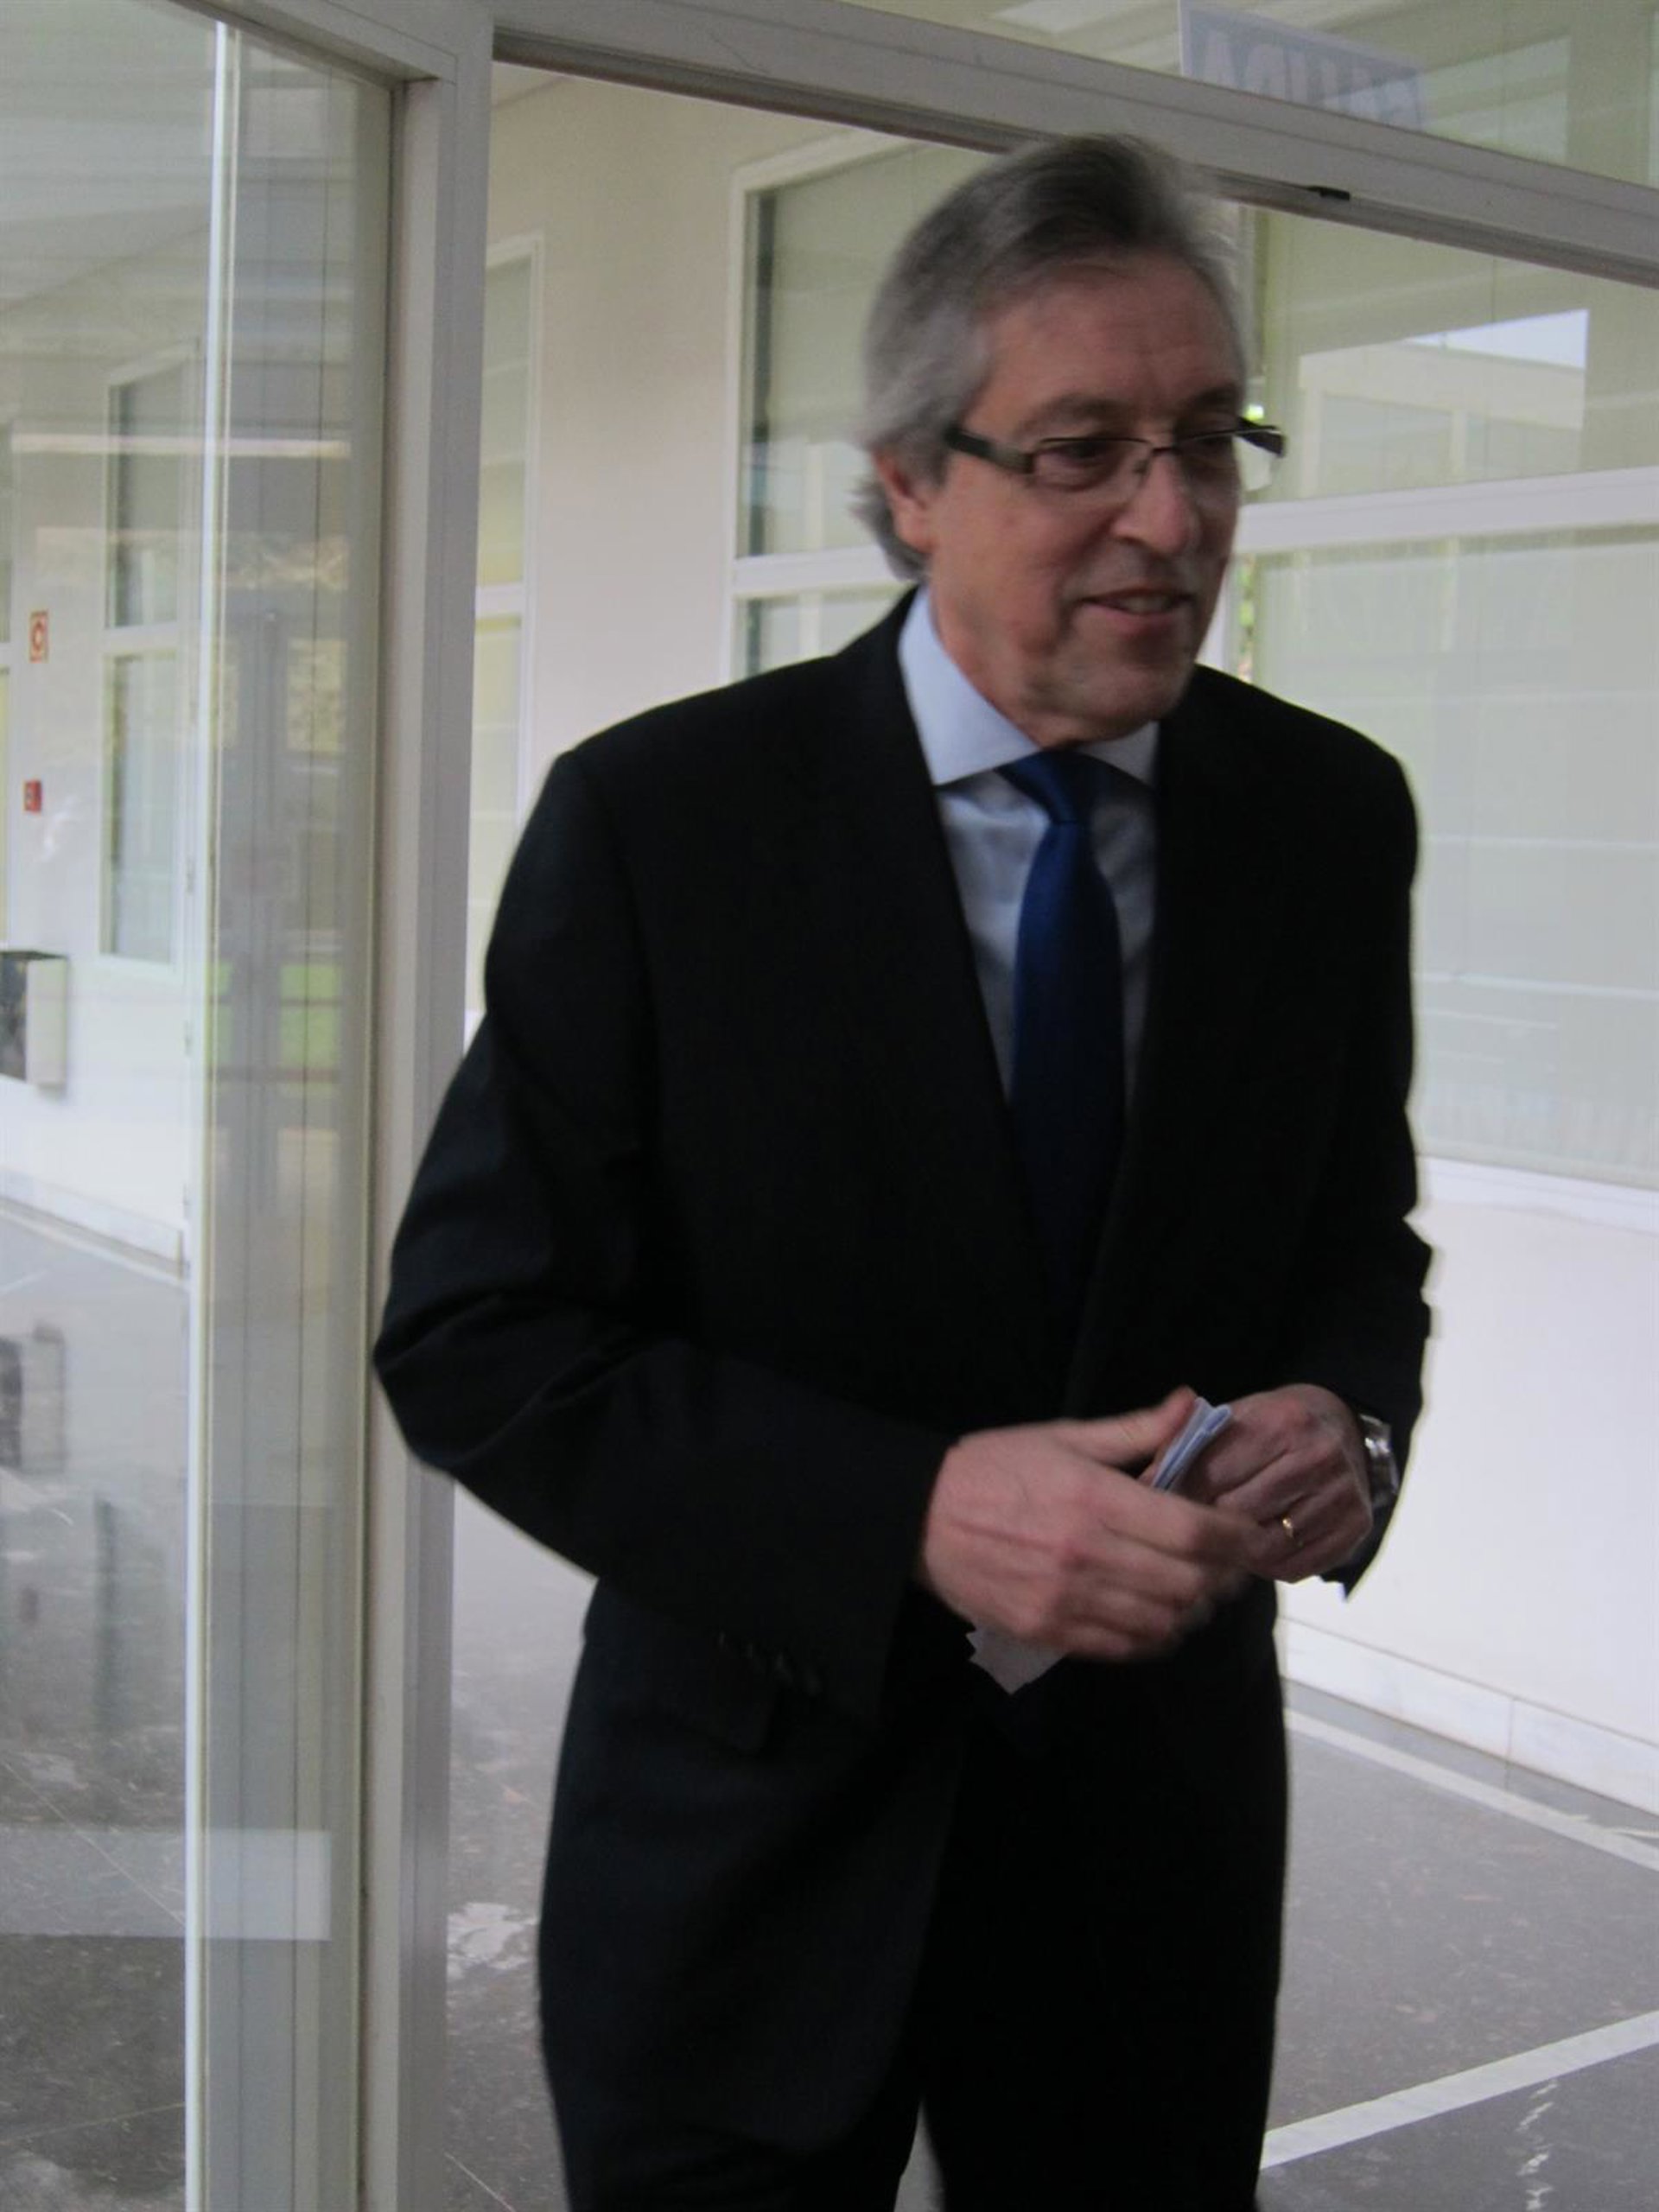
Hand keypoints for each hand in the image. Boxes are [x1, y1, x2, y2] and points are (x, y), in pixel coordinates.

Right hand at [918, 1391, 1273, 1660]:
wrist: (917, 1518)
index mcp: (1095, 1498)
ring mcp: (1067, 1600)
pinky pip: (1124, 1648)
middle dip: (1224, 1578)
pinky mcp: (1048, 1632)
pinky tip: (1157, 1617)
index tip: (1256, 1536)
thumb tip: (1191, 1404)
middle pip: (1189, 1583)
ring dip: (1192, 1609)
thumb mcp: (1062, 1436)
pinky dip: (1154, 1637)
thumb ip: (1133, 1429)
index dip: (1239, 1539)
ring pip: (1164, 1621)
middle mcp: (1087, 1554)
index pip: (1195, 1531)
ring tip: (1195, 1591)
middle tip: (1231, 1565)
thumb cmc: (991, 1468)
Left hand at [1179, 1384, 1371, 1581]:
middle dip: (1206, 1526)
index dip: (1181, 1495)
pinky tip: (1253, 1553)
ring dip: (1235, 1552)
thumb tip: (1146, 1484)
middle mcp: (1318, 1456)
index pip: (1214, 1473)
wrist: (1342, 1428)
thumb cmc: (1274, 1426)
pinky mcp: (1356, 1528)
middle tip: (1186, 1533)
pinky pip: (1297, 1567)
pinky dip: (1268, 1567)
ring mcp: (1342, 1494)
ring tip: (1217, 1545)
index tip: (1160, 1508)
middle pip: (1240, 1513)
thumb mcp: (1234, 1419)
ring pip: (1268, 1546)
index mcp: (1282, 1421)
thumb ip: (1189, 1445)